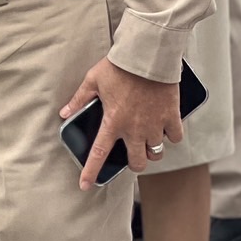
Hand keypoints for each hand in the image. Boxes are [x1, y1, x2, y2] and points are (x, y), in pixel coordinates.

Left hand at [61, 57, 181, 190]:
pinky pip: (175, 137)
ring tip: (149, 140)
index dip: (91, 171)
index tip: (85, 185)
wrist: (148, 54)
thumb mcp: (93, 80)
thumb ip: (79, 99)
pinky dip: (171, 135)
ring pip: (156, 152)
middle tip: (133, 154)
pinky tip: (166, 128)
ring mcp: (155, 124)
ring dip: (152, 149)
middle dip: (134, 163)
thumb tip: (64, 113)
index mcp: (113, 122)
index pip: (99, 153)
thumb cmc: (119, 66)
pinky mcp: (171, 116)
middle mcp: (134, 129)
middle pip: (137, 162)